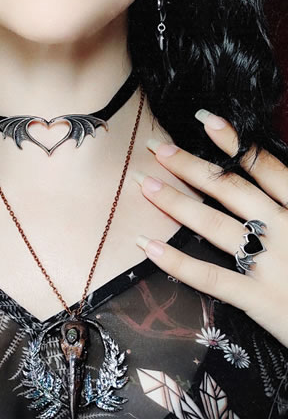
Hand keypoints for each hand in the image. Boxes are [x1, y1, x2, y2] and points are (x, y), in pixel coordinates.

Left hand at [132, 110, 287, 347]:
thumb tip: (269, 182)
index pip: (266, 168)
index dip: (234, 143)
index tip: (205, 119)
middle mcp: (286, 230)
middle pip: (231, 190)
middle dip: (191, 166)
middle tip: (156, 146)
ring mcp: (272, 264)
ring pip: (215, 225)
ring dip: (176, 202)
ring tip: (144, 184)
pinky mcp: (260, 299)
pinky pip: (211, 277)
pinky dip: (177, 262)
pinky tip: (148, 245)